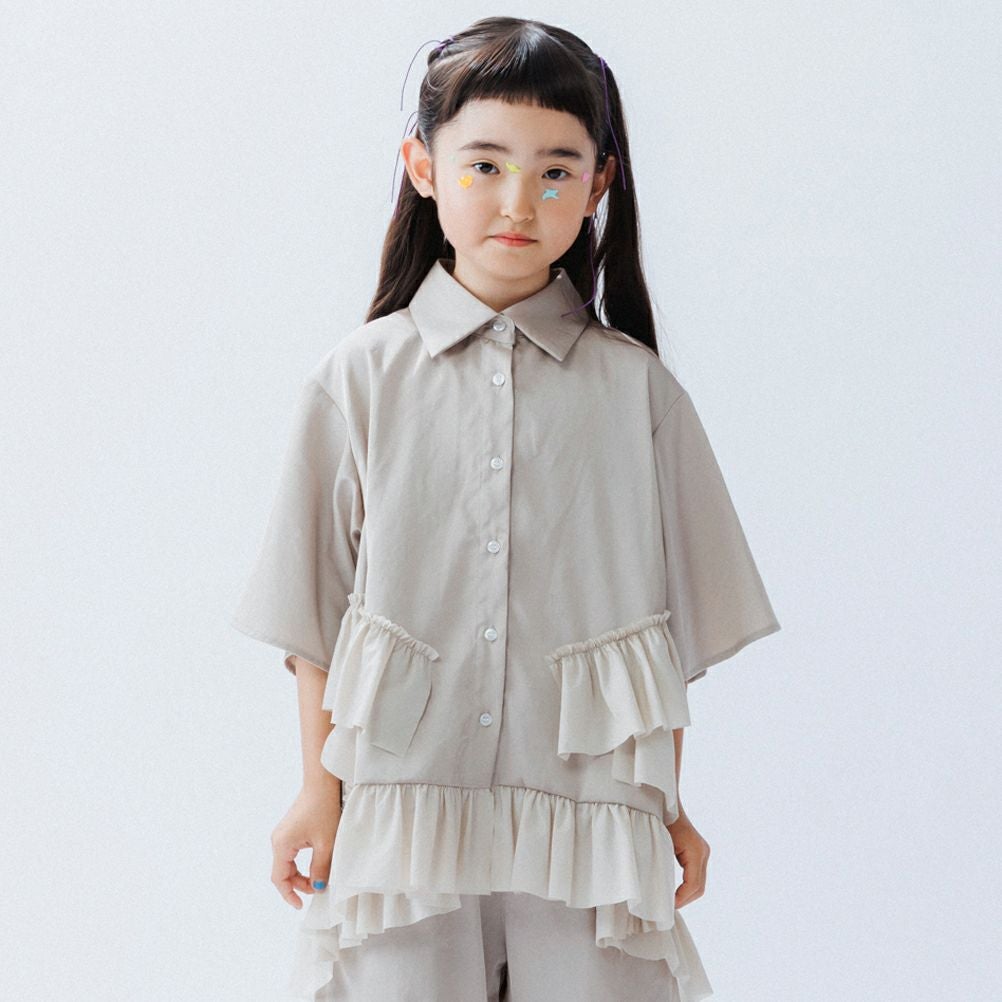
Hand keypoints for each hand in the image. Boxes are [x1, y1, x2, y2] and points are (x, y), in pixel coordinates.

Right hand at [270, 780, 341, 908]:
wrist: (322, 782)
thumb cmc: (323, 809)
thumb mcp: (326, 843)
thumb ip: (320, 869)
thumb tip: (318, 888)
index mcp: (282, 845)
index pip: (279, 879)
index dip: (289, 895)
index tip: (300, 906)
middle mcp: (278, 839)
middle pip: (282, 872)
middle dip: (298, 884)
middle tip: (318, 889)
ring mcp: (283, 833)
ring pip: (287, 862)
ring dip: (301, 873)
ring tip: (319, 878)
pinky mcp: (290, 828)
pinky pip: (291, 852)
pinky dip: (301, 862)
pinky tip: (316, 863)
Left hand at [667, 805, 709, 908]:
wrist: (664, 800)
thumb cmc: (658, 819)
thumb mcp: (658, 843)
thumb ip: (660, 866)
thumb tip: (658, 890)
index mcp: (696, 851)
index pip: (693, 884)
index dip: (681, 899)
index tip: (668, 907)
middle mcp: (703, 852)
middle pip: (699, 887)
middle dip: (684, 900)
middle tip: (667, 909)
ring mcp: (702, 851)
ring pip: (699, 883)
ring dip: (686, 894)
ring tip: (670, 903)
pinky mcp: (698, 851)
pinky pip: (696, 875)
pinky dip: (687, 886)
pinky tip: (674, 891)